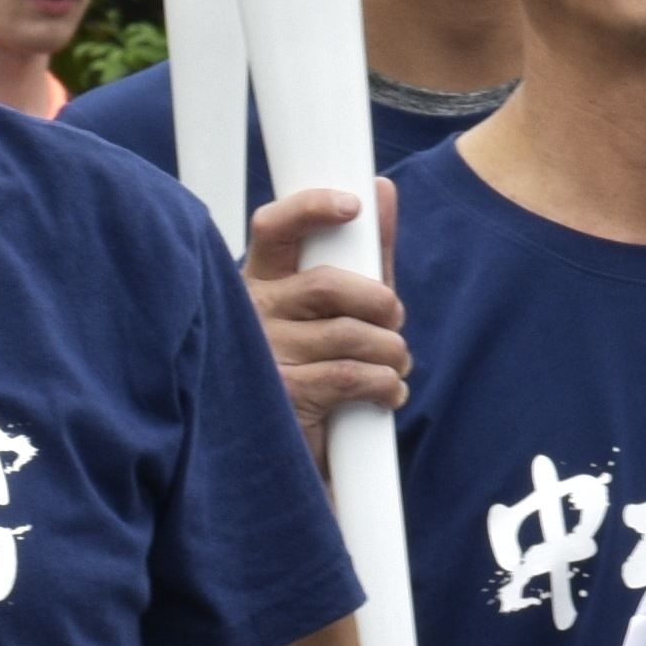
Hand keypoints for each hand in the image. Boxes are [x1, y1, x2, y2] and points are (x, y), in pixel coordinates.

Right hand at [243, 183, 403, 442]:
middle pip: (330, 285)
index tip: (353, 207)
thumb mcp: (340, 306)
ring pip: (351, 335)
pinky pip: (352, 376)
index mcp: (257, 282)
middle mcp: (250, 313)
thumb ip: (362, 254)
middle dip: (382, 303)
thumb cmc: (313, 367)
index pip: (274, 229)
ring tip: (394, 365)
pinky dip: (386, 385)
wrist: (281, 455)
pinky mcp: (281, 395)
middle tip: (394, 321)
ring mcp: (262, 355)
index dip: (311, 209)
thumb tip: (382, 190)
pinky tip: (386, 392)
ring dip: (392, 352)